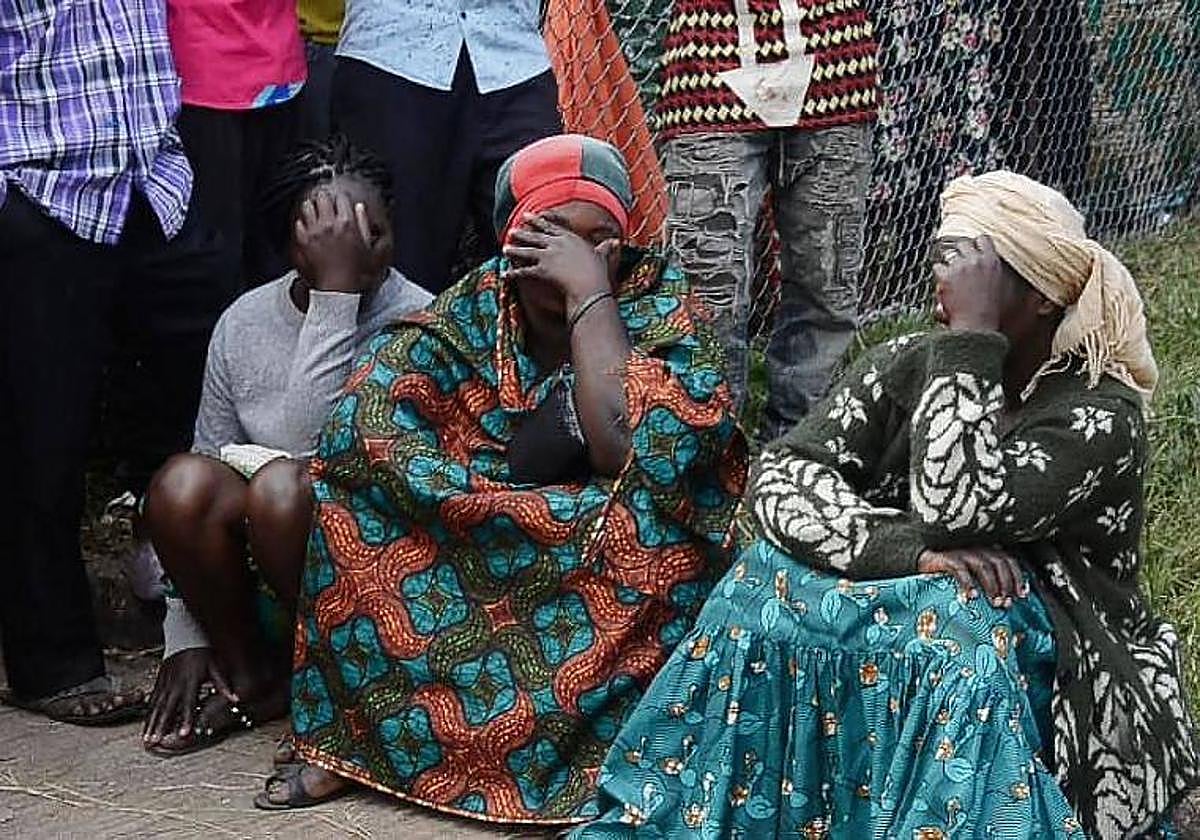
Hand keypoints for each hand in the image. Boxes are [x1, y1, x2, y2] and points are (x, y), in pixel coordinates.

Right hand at [142, 648, 236, 745]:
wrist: (185, 638)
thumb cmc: (203, 654)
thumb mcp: (216, 666)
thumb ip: (223, 684)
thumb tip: (235, 698)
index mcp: (190, 682)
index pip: (188, 704)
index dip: (185, 719)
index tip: (183, 734)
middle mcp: (175, 685)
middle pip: (167, 709)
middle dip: (161, 727)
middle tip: (155, 742)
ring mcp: (165, 684)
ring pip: (156, 707)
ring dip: (151, 724)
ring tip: (147, 739)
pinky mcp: (159, 683)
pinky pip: (152, 701)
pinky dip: (147, 715)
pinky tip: (145, 726)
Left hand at [293, 190, 380, 293]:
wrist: (338, 288)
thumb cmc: (355, 270)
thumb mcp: (368, 245)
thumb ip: (363, 223)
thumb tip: (359, 208)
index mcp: (347, 223)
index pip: (341, 198)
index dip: (341, 198)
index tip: (340, 201)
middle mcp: (329, 224)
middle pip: (322, 198)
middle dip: (325, 199)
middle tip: (326, 203)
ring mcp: (314, 231)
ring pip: (307, 206)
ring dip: (312, 207)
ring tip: (315, 212)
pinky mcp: (303, 240)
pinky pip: (298, 223)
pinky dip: (303, 223)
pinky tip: (308, 227)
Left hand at [503, 213, 617, 307]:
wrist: (591, 285)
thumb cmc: (598, 272)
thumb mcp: (603, 256)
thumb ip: (606, 247)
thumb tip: (617, 242)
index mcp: (569, 237)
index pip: (550, 226)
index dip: (538, 221)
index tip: (528, 216)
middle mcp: (556, 243)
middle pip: (536, 236)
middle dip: (523, 233)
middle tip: (512, 230)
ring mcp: (548, 255)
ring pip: (527, 251)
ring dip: (515, 250)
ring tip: (504, 249)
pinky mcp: (542, 270)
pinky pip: (525, 271)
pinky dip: (514, 274)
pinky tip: (506, 275)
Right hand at [917, 547, 1026, 606]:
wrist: (922, 562)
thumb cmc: (951, 571)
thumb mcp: (973, 574)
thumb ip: (989, 580)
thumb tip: (1008, 599)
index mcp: (986, 550)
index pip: (1008, 560)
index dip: (1017, 577)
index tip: (1021, 595)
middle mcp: (976, 548)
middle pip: (999, 563)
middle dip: (1006, 584)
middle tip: (1006, 603)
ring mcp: (961, 552)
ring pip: (984, 566)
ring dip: (992, 586)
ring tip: (993, 602)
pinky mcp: (946, 558)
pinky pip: (960, 570)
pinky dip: (968, 583)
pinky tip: (972, 596)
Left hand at [932, 235, 1008, 331]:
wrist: (977, 324)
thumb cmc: (989, 312)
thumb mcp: (999, 286)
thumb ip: (990, 272)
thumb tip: (982, 269)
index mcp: (992, 262)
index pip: (983, 239)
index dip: (975, 244)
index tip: (972, 250)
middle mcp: (976, 260)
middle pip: (963, 243)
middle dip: (958, 251)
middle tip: (957, 264)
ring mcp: (960, 266)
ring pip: (949, 254)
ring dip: (949, 264)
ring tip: (950, 276)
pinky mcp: (946, 276)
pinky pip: (937, 267)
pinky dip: (938, 275)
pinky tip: (943, 285)